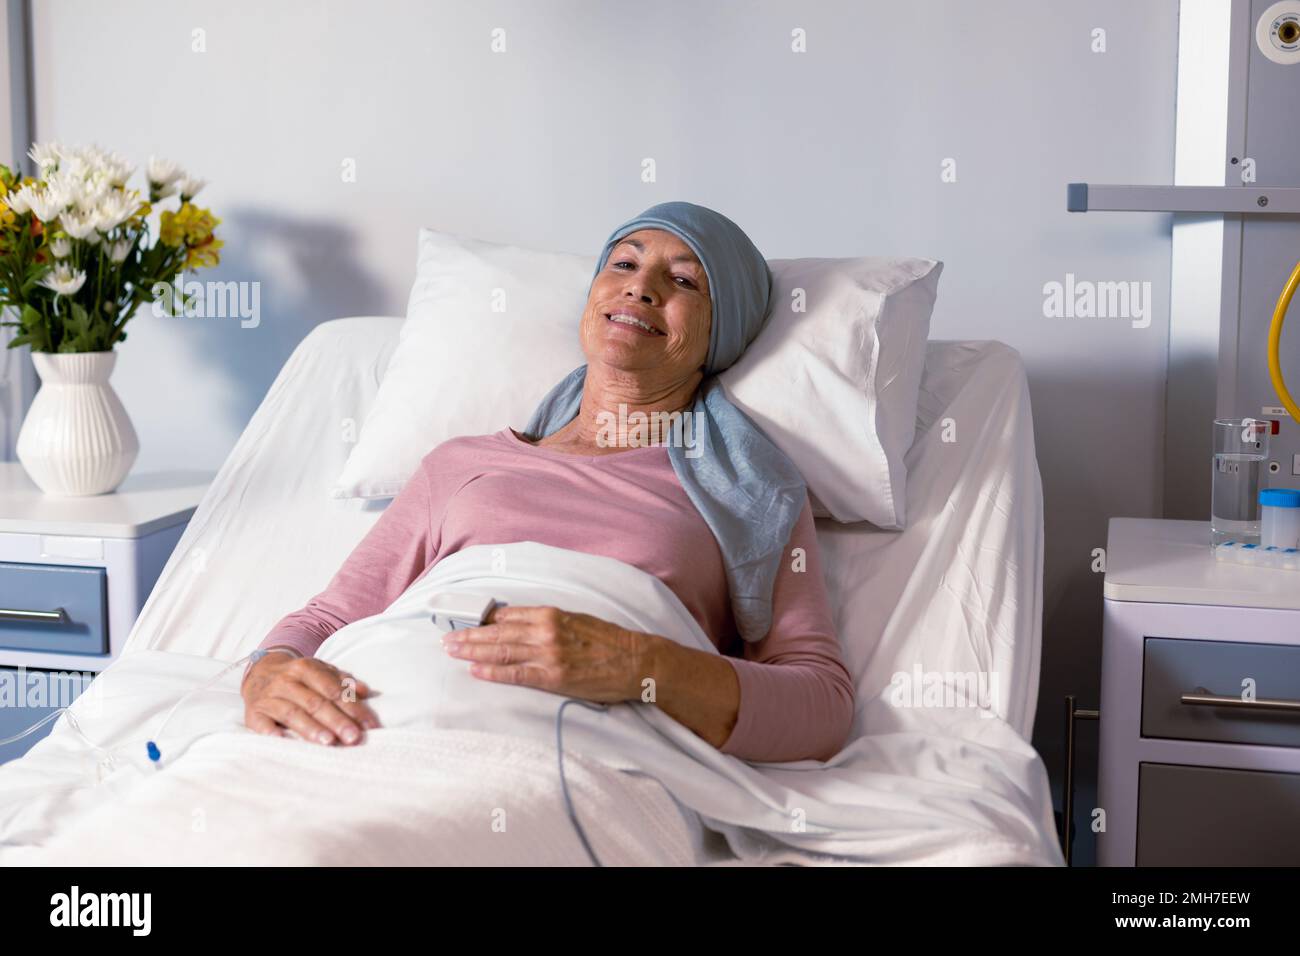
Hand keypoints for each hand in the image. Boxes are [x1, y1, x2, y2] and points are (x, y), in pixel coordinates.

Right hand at [241, 650, 380, 745]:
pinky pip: (262, 725)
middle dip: (336, 720)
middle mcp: (286, 681)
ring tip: (328, 742)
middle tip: (353, 737)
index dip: (353, 707)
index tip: (369, 725)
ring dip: (311, 728)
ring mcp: (268, 697)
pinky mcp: (253, 713)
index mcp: (306, 668)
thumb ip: (343, 681)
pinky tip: (284, 742)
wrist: (259, 672)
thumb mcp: (320, 671)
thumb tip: (366, 691)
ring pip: (292, 713)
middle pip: (315, 702)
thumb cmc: (298, 677)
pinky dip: (272, 733)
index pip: (333, 690)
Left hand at [442, 605, 656, 702]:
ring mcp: (548, 654)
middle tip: (447, 639)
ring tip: (452, 652)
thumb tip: (521, 624)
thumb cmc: (609, 641)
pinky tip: (475, 671)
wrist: (635, 660)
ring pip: (500, 651)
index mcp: (551, 613)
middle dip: (469, 635)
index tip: (466, 622)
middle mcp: (545, 630)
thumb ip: (549, 621)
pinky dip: (492, 672)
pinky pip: (515, 674)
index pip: (507, 615)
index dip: (483, 620)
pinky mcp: (553, 676)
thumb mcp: (577, 620)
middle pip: (497, 632)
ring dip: (472, 651)